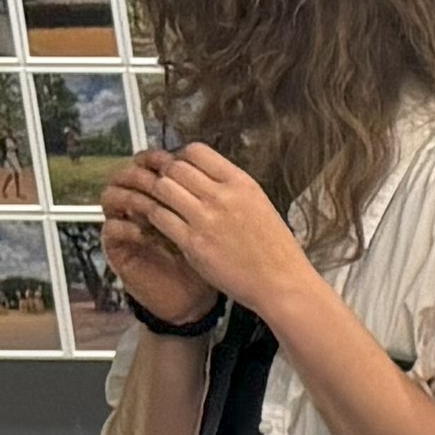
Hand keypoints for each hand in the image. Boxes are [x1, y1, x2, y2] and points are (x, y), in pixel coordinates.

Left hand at [101, 143, 314, 324]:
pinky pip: (159, 217)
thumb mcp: (260, 204)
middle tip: (162, 184)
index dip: (180, 156)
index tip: (178, 167)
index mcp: (242, 183)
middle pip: (174, 167)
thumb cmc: (275, 248)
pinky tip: (156, 220)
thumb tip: (200, 176)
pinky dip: (153, 215)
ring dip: (155, 192)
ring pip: (162, 188)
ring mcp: (206, 219)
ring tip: (157, 200)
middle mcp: (223, 196)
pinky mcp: (193, 243)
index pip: (196, 151)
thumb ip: (230, 188)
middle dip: (163, 173)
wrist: (282, 284)